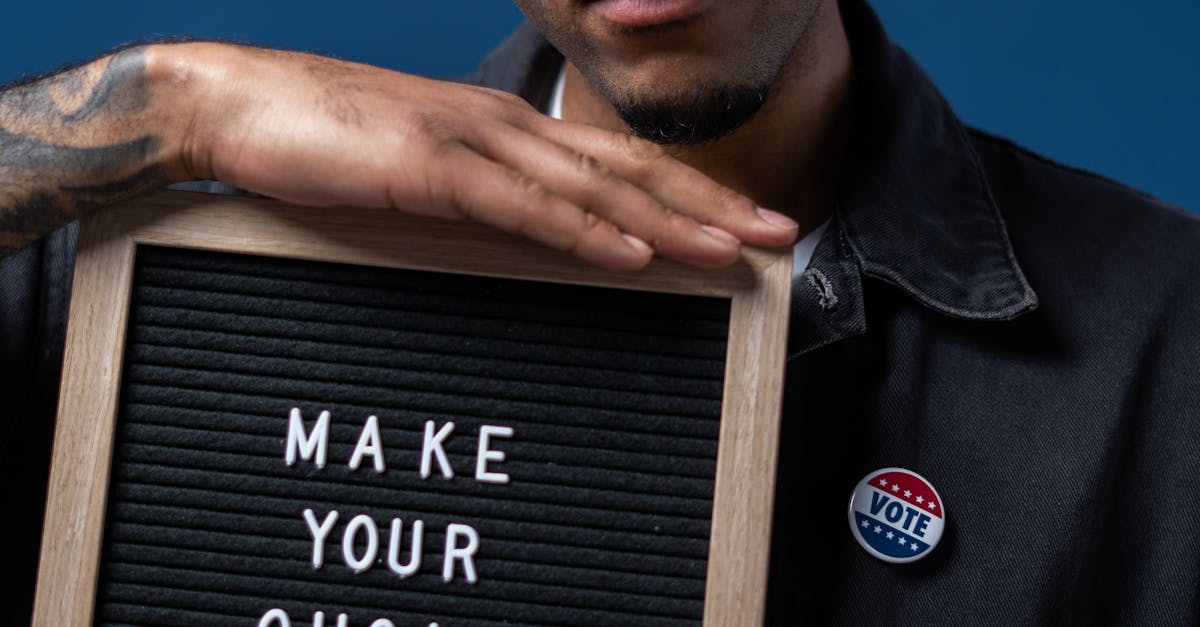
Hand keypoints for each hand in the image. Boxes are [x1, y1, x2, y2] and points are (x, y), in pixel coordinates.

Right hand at [164, 44, 798, 269]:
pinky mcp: (427, 166)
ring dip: (667, 221)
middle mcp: (504, 126)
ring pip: (590, 188)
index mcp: (506, 127)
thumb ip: (481, 197)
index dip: (687, 191)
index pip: (617, 163)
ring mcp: (469, 141)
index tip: (742, 220)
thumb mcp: (422, 170)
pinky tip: (629, 255)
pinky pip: (519, 206)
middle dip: (708, 204)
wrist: (236, 104)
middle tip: (778, 234)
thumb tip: (530, 236)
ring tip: (731, 250)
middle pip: (627, 171)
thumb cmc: (327, 142)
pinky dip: (580, 232)